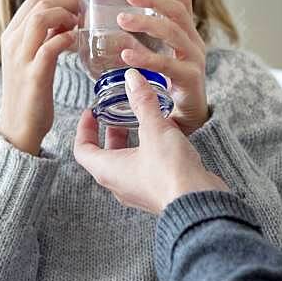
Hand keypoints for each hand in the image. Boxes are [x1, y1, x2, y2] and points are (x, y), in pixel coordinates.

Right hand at [0, 0, 78, 154]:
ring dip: (66, 15)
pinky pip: (51, 46)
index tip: (76, 3)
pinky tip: (75, 42)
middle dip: (66, 1)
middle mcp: (12, 42)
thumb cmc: (30, 92)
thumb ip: (44, 37)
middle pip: (39, 2)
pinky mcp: (33, 75)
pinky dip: (66, 39)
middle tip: (82, 12)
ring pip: (41, 18)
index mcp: (11, 35)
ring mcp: (21, 58)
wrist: (17, 126)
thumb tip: (65, 18)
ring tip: (77, 25)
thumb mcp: (32, 57)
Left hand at [73, 68, 227, 213]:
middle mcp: (119, 184)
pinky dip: (148, 152)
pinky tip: (165, 138)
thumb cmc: (169, 172)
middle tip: (118, 114)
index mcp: (108, 170)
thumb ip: (142, 102)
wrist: (199, 202)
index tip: (92, 112)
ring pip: (127, 162)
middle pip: (105, 155)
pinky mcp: (157, 192)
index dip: (84, 129)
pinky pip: (145, 170)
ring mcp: (139, 191)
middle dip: (111, 132)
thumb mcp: (154, 129)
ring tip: (143, 121)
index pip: (82, 150)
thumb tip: (132, 78)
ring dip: (131, 141)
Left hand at [118, 0, 207, 134]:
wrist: (190, 123)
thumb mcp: (159, 60)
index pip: (182, 4)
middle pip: (178, 12)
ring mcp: (195, 61)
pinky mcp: (190, 81)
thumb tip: (116, 27)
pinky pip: (167, 65)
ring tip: (122, 20)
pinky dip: (146, 58)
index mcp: (188, 37)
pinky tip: (126, 54)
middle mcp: (195, 44)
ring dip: (147, 23)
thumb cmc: (172, 89)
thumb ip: (143, 43)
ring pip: (173, 33)